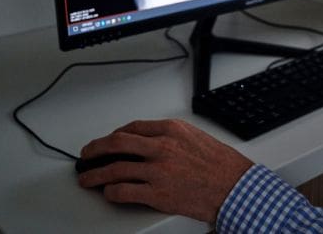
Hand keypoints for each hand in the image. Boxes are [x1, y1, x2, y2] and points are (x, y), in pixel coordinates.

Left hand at [78, 119, 252, 222]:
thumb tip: (148, 142)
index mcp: (171, 130)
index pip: (132, 128)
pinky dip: (111, 192)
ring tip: (88, 178)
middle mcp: (162, 147)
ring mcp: (158, 171)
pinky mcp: (157, 194)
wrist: (235, 187)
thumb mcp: (195, 137)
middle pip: (117, 143)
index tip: (107, 141)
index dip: (114, 135)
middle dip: (96, 149)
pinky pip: (124, 191)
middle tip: (86, 155)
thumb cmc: (221, 165)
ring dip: (96, 174)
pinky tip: (108, 192)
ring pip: (115, 168)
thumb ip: (170, 137)